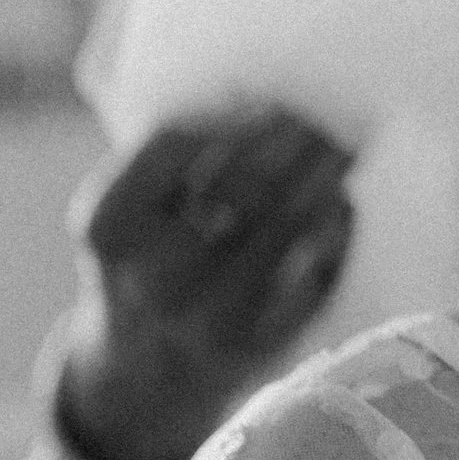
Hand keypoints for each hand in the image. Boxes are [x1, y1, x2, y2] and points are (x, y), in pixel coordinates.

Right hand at [61, 105, 354, 459]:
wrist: (143, 369)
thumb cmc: (147, 257)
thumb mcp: (128, 208)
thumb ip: (171, 154)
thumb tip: (257, 94)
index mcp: (108, 226)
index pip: (173, 143)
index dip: (231, 110)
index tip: (271, 89)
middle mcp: (153, 276)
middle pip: (242, 185)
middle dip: (297, 138)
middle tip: (333, 106)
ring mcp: (207, 317)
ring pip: (285, 228)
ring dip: (325, 177)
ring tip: (351, 143)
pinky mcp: (259, 344)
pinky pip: (312, 276)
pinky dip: (335, 232)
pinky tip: (345, 202)